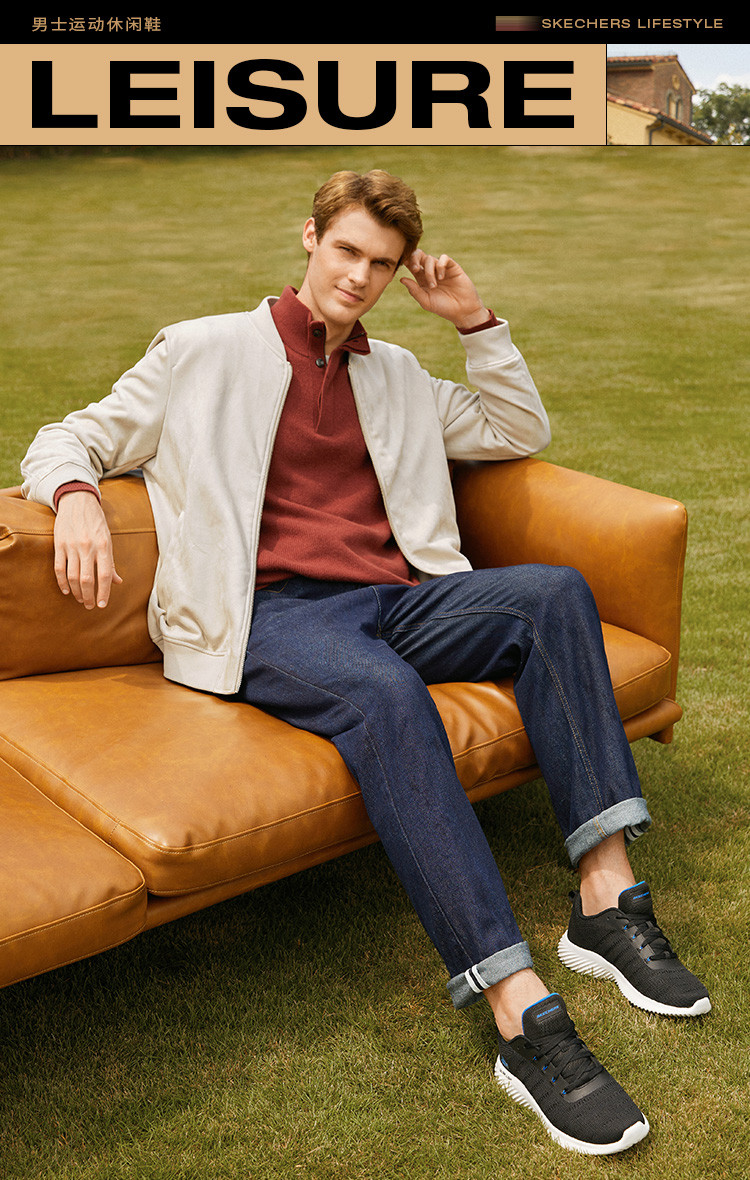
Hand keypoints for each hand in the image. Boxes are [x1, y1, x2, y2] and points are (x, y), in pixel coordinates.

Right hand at [54, 490, 121, 608]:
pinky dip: (62, 582)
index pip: (104, 576)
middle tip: (90, 606)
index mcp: (104, 546)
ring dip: (76, 592)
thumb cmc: (96, 522)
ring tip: (80, 599)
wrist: (77, 501)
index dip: (104, 593)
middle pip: (87, 579)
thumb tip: (118, 582)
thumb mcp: (108, 539)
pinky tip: (66, 590)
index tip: (102, 605)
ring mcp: (71, 546)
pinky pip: (59, 568)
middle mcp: (88, 547)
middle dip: (89, 596)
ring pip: (72, 576)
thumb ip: (110, 562)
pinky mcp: (59, 545)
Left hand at [400, 249, 489, 329]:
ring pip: (430, 259)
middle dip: (415, 259)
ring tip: (434, 286)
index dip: (407, 262)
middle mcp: (431, 271)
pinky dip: (440, 266)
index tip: (405, 266)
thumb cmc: (443, 308)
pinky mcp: (452, 267)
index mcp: (422, 279)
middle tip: (415, 269)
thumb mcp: (426, 301)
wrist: (462, 310)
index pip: (412, 264)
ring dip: (429, 272)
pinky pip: (444, 258)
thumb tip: (402, 279)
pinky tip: (442, 277)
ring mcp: (441, 268)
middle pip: (419, 255)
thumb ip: (414, 290)